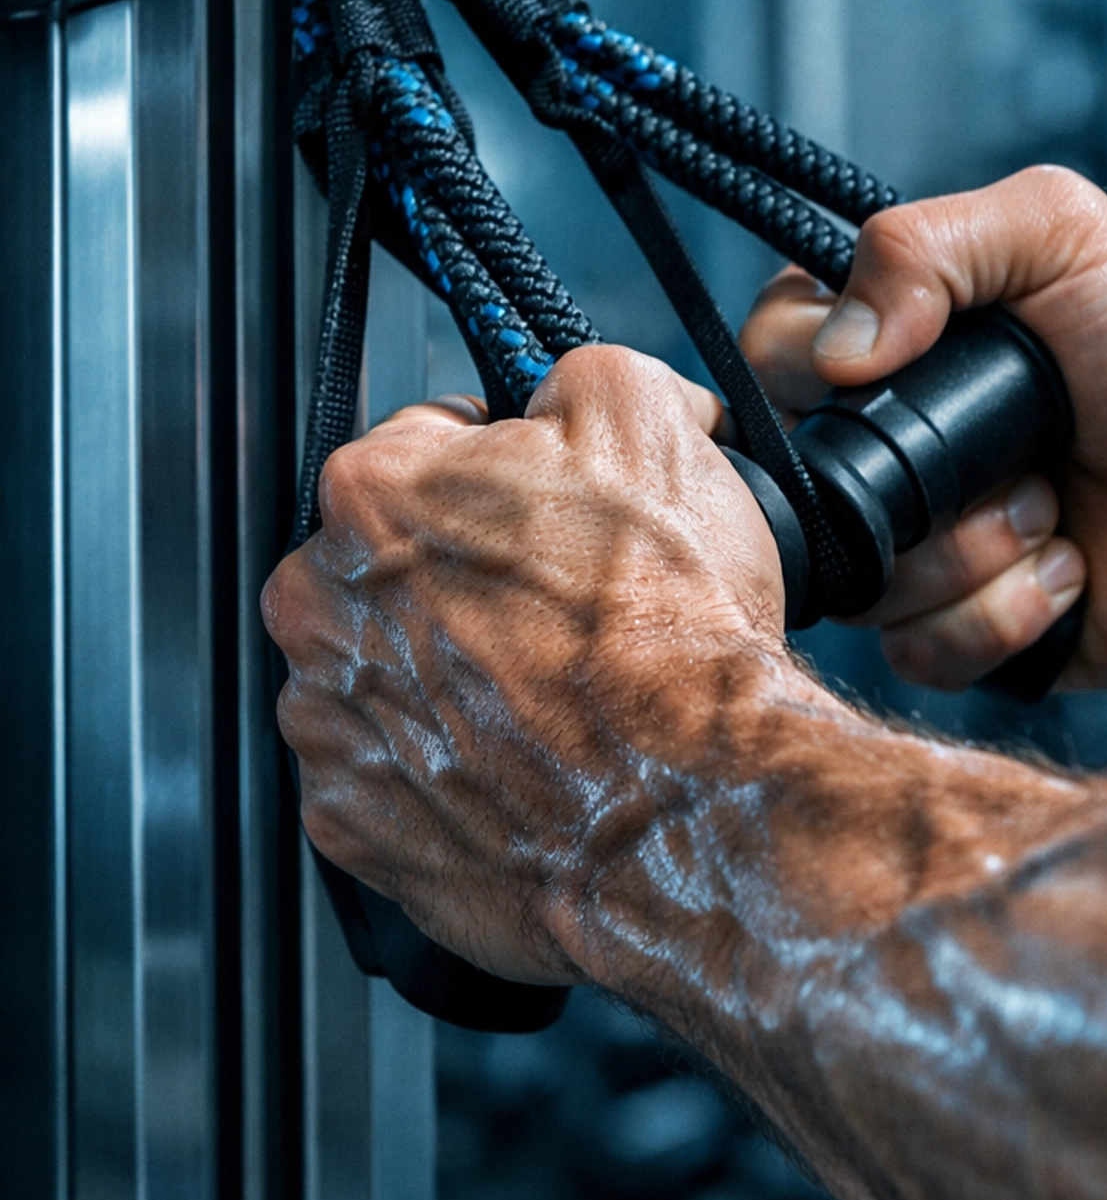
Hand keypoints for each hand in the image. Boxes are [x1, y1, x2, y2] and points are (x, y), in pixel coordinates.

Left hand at [261, 351, 799, 982]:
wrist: (692, 814)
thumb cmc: (668, 637)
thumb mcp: (656, 425)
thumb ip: (582, 375)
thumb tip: (571, 387)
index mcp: (374, 494)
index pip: (428, 442)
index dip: (509, 467)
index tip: (552, 508)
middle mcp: (321, 606)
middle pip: (390, 562)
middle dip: (466, 576)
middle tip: (561, 608)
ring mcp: (329, 725)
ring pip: (384, 672)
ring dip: (448, 675)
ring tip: (548, 695)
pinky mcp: (349, 824)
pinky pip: (386, 775)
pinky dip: (442, 769)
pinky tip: (518, 762)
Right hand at [741, 166, 1106, 689]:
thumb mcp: (1060, 233)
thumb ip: (925, 244)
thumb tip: (837, 347)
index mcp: (894, 348)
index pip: (768, 357)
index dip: (807, 372)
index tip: (894, 372)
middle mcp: (891, 450)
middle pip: (797, 489)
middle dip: (913, 482)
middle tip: (1022, 457)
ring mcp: (922, 548)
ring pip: (858, 585)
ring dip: (972, 552)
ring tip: (1057, 512)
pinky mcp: (966, 634)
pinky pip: (916, 654)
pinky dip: (1003, 615)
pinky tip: (1071, 572)